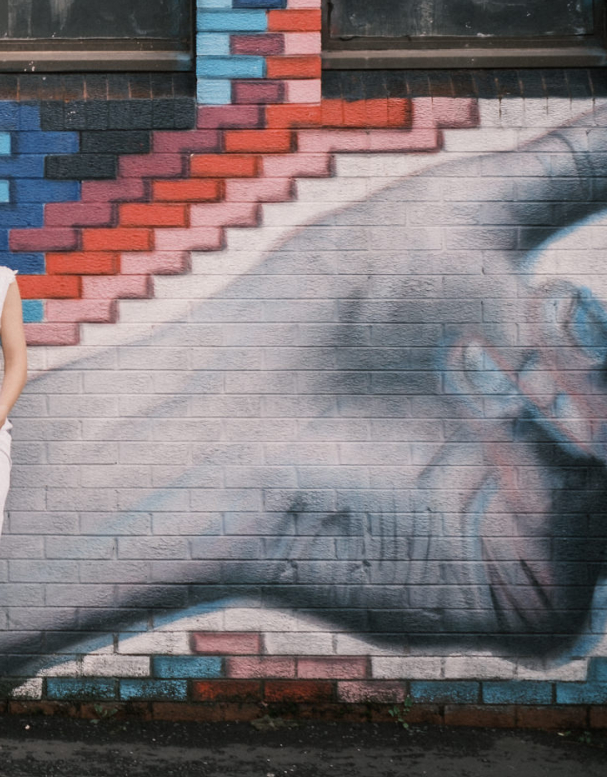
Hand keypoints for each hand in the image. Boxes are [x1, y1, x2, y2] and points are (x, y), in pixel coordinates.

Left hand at [0, 105, 606, 674]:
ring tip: (518, 333)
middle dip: (599, 364)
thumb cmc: (313, 320)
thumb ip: (565, 170)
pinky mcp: (520, 607)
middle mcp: (573, 475)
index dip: (601, 335)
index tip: (563, 296)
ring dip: (586, 392)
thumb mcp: (451, 222)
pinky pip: (580, 547)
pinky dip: (541, 459)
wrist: (208, 414)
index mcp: (569, 394)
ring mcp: (553, 547)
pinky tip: (479, 392)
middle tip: (553, 307)